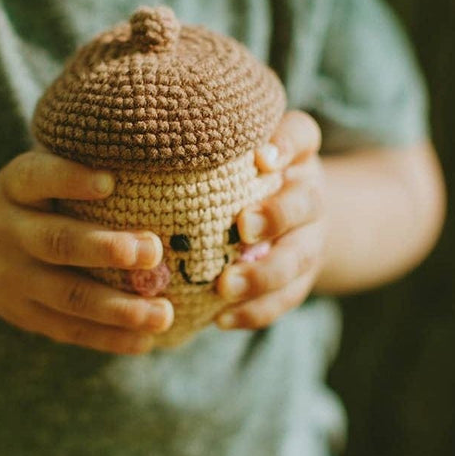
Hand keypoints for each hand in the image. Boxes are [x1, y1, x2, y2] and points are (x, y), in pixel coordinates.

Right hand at [0, 151, 173, 354]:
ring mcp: (15, 280)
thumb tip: (154, 152)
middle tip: (153, 251)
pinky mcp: (27, 316)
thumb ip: (78, 164)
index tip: (109, 181)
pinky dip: (109, 338)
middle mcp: (9, 232)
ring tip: (163, 313)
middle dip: (105, 249)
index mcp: (14, 188)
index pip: (37, 177)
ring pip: (67, 296)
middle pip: (56, 242)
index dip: (70, 179)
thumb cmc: (33, 200)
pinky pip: (70, 329)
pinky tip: (145, 340)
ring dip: (118, 308)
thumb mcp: (38, 174)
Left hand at [216, 110, 327, 330]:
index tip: (261, 158)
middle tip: (243, 226)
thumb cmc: (242, 178)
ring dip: (263, 275)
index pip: (301, 136)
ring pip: (298, 258)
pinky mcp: (302, 279)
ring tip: (226, 287)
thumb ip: (209, 146)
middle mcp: (309, 193)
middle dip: (276, 216)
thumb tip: (144, 143)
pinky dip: (255, 311)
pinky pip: (285, 298)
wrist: (294, 221)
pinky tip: (222, 319)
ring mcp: (310, 239)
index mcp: (296, 155)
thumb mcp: (234, 153)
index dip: (285, 145)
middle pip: (305, 203)